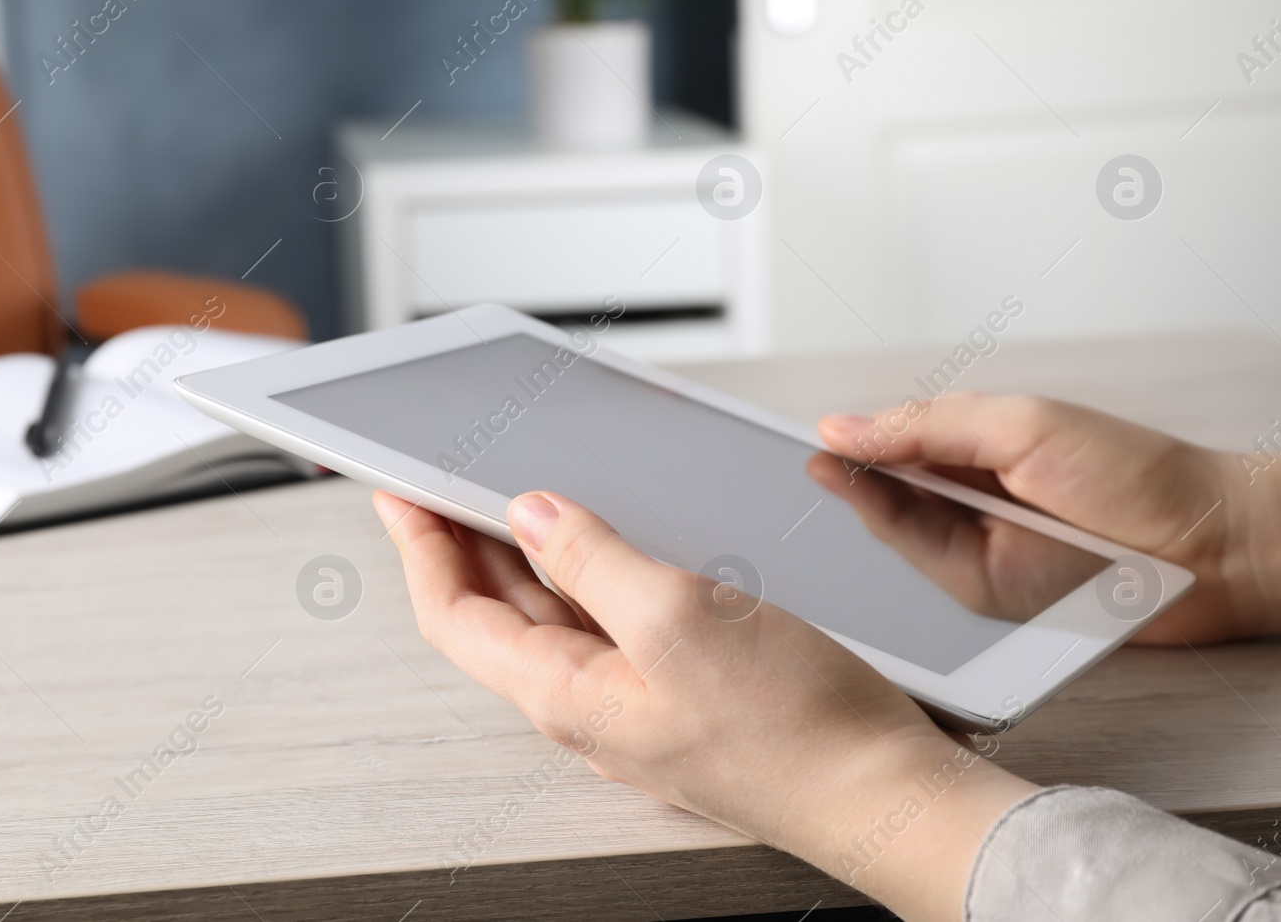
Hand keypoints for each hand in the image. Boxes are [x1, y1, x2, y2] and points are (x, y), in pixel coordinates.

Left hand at [374, 489, 1034, 921]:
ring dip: (520, 558)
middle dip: (461, 545)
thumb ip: (595, 562)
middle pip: (496, 617)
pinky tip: (605, 549)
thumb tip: (532, 516)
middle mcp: (588, 705)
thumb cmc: (795, 731)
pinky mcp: (679, 696)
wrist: (880, 793)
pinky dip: (586, 577)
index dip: (421, 548)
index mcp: (566, 695)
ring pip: (551, 620)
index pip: (456, 615)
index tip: (399, 494)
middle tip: (441, 486)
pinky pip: (606, 629)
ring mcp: (633, 704)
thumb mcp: (680, 619)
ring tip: (506, 501)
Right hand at [805, 451, 1108, 623]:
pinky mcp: (981, 592)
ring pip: (890, 527)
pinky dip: (892, 544)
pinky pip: (919, 569)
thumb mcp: (1021, 425)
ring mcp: (971, 544)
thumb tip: (841, 428)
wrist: (1207, 549)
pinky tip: (863, 513)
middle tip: (791, 460)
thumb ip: (927, 428)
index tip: (798, 434)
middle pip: (880, 485)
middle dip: (837, 474)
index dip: (844, 439)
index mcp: (973, 440)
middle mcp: (966, 493)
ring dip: (857, 504)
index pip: (889, 438)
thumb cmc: (1132, 471)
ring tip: (818, 476)